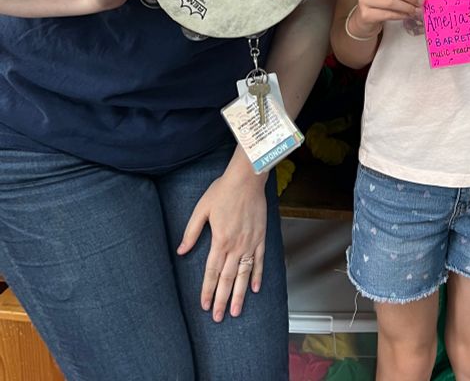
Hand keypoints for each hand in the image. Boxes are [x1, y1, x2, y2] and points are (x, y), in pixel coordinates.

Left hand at [177, 160, 268, 321]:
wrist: (247, 178)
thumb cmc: (223, 191)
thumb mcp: (202, 209)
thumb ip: (191, 232)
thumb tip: (181, 250)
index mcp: (220, 240)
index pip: (212, 272)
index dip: (207, 290)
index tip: (204, 306)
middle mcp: (236, 245)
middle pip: (228, 278)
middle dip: (222, 300)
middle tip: (218, 318)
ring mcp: (251, 243)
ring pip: (244, 274)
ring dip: (240, 294)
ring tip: (236, 311)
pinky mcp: (261, 237)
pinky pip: (260, 261)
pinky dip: (258, 276)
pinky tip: (255, 289)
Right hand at [349, 0, 422, 38]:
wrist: (366, 16)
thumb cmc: (381, 0)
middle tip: (420, 1)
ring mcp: (365, 0)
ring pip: (390, 2)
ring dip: (407, 7)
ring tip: (416, 10)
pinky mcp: (366, 14)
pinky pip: (387, 14)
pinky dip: (400, 15)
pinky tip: (407, 15)